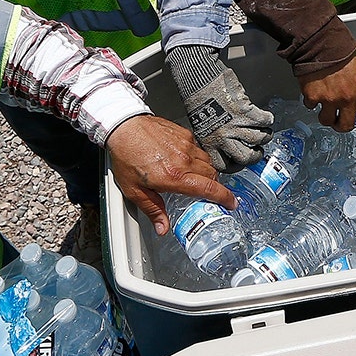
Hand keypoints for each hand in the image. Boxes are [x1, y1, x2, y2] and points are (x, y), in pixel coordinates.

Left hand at [105, 114, 235, 234]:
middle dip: (214, 186)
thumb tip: (162, 228)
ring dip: (206, 171)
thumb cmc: (127, 156)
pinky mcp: (184, 134)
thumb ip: (153, 209)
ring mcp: (186, 144)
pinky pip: (199, 148)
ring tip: (195, 177)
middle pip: (212, 175)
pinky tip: (185, 160)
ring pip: (207, 161)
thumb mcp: (135, 190)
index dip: (224, 198)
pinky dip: (197, 157)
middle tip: (208, 193)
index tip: (231, 203)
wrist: (124, 127)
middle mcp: (184, 160)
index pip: (209, 189)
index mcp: (174, 176)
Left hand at [167, 44, 272, 172]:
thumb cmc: (196, 97)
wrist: (198, 77)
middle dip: (255, 156)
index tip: (242, 162)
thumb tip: (226, 146)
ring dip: (265, 136)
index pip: (225, 166)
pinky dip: (267, 119)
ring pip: (258, 138)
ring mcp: (234, 124)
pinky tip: (265, 117)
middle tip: (258, 151)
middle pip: (246, 158)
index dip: (237, 165)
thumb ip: (212, 138)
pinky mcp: (245, 110)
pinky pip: (264, 121)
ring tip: (264, 132)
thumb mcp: (199, 125)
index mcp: (208, 143)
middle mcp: (222, 137)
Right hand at [299, 51, 355, 132]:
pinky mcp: (313, 97)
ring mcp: (329, 99)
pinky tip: (313, 94)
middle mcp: (348, 98)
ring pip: (327, 120)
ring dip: (327, 117)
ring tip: (325, 111)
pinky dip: (311, 102)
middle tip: (341, 122)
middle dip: (343, 126)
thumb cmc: (340, 48)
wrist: (320, 43)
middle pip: (347, 125)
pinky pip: (311, 106)